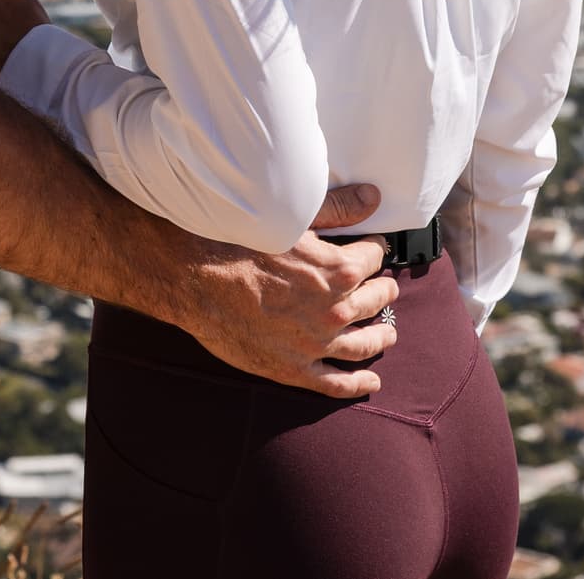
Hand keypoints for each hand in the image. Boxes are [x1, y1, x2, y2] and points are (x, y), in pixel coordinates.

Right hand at [170, 182, 400, 396]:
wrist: (194, 278)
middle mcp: (334, 311)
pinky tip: (370, 381)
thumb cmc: (237, 242)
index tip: (373, 251)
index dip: (374, 251)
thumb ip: (337, 210)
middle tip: (386, 290)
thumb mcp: (291, 218)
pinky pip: (336, 383)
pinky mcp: (293, 369)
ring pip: (364, 344)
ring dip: (382, 338)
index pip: (373, 258)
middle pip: (375, 301)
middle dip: (383, 292)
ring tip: (389, 335)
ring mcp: (315, 344)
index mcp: (338, 270)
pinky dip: (358, 384)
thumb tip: (371, 198)